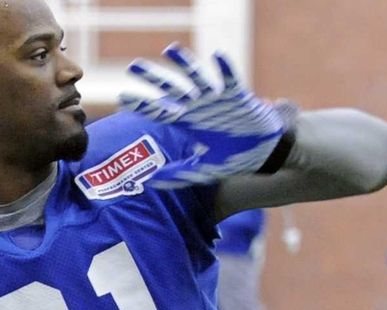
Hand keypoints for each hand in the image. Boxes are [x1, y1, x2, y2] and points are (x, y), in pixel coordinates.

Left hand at [120, 43, 284, 187]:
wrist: (264, 153)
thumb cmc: (232, 158)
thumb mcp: (202, 170)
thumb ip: (176, 175)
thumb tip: (149, 183)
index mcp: (187, 122)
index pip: (158, 111)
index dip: (141, 104)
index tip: (122, 98)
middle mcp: (198, 106)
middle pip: (171, 88)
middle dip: (153, 78)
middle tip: (132, 67)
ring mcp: (216, 99)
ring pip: (196, 77)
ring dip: (184, 64)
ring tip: (169, 50)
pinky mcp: (238, 95)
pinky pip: (230, 79)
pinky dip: (225, 68)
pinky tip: (217, 56)